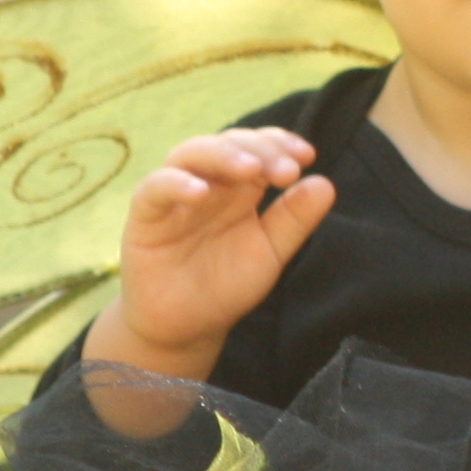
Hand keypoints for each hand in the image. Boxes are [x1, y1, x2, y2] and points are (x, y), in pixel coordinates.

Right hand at [104, 128, 335, 366]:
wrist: (187, 327)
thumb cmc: (226, 285)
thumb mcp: (270, 252)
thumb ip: (294, 220)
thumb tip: (326, 183)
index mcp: (238, 187)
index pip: (258, 147)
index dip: (281, 143)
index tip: (307, 156)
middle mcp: (207, 183)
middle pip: (229, 144)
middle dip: (260, 150)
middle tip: (287, 171)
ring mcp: (174, 196)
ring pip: (191, 154)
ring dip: (223, 155)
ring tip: (251, 170)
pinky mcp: (144, 217)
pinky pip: (154, 189)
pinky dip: (176, 183)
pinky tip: (201, 192)